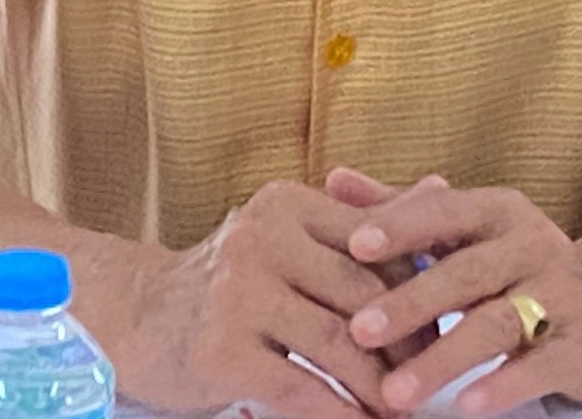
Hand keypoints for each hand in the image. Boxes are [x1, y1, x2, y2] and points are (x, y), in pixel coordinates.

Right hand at [108, 178, 427, 418]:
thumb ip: (361, 221)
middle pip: (364, 294)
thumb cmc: (231, 283)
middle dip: (408, 345)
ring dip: (380, 389)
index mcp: (286, 205)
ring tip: (403, 412)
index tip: (443, 326)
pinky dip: (341, 416)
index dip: (418, 287)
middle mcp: (262, 238)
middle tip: (432, 378)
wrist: (138, 319)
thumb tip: (440, 186)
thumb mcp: (291, 238)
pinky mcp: (221, 349)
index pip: (376, 243)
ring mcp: (238, 293)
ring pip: (339, 344)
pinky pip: (301, 388)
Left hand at [342, 186, 581, 416]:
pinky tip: (467, 404)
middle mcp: (532, 245)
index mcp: (498, 212)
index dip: (403, 227)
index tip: (355, 246)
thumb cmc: (518, 262)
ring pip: (496, 324)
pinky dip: (503, 384)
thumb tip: (333, 179)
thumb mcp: (470, 227)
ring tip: (395, 391)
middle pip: (464, 273)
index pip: (446, 212)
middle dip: (409, 303)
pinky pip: (540, 365)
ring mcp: (562, 295)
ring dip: (443, 358)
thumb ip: (403, 208)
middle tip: (358, 331)